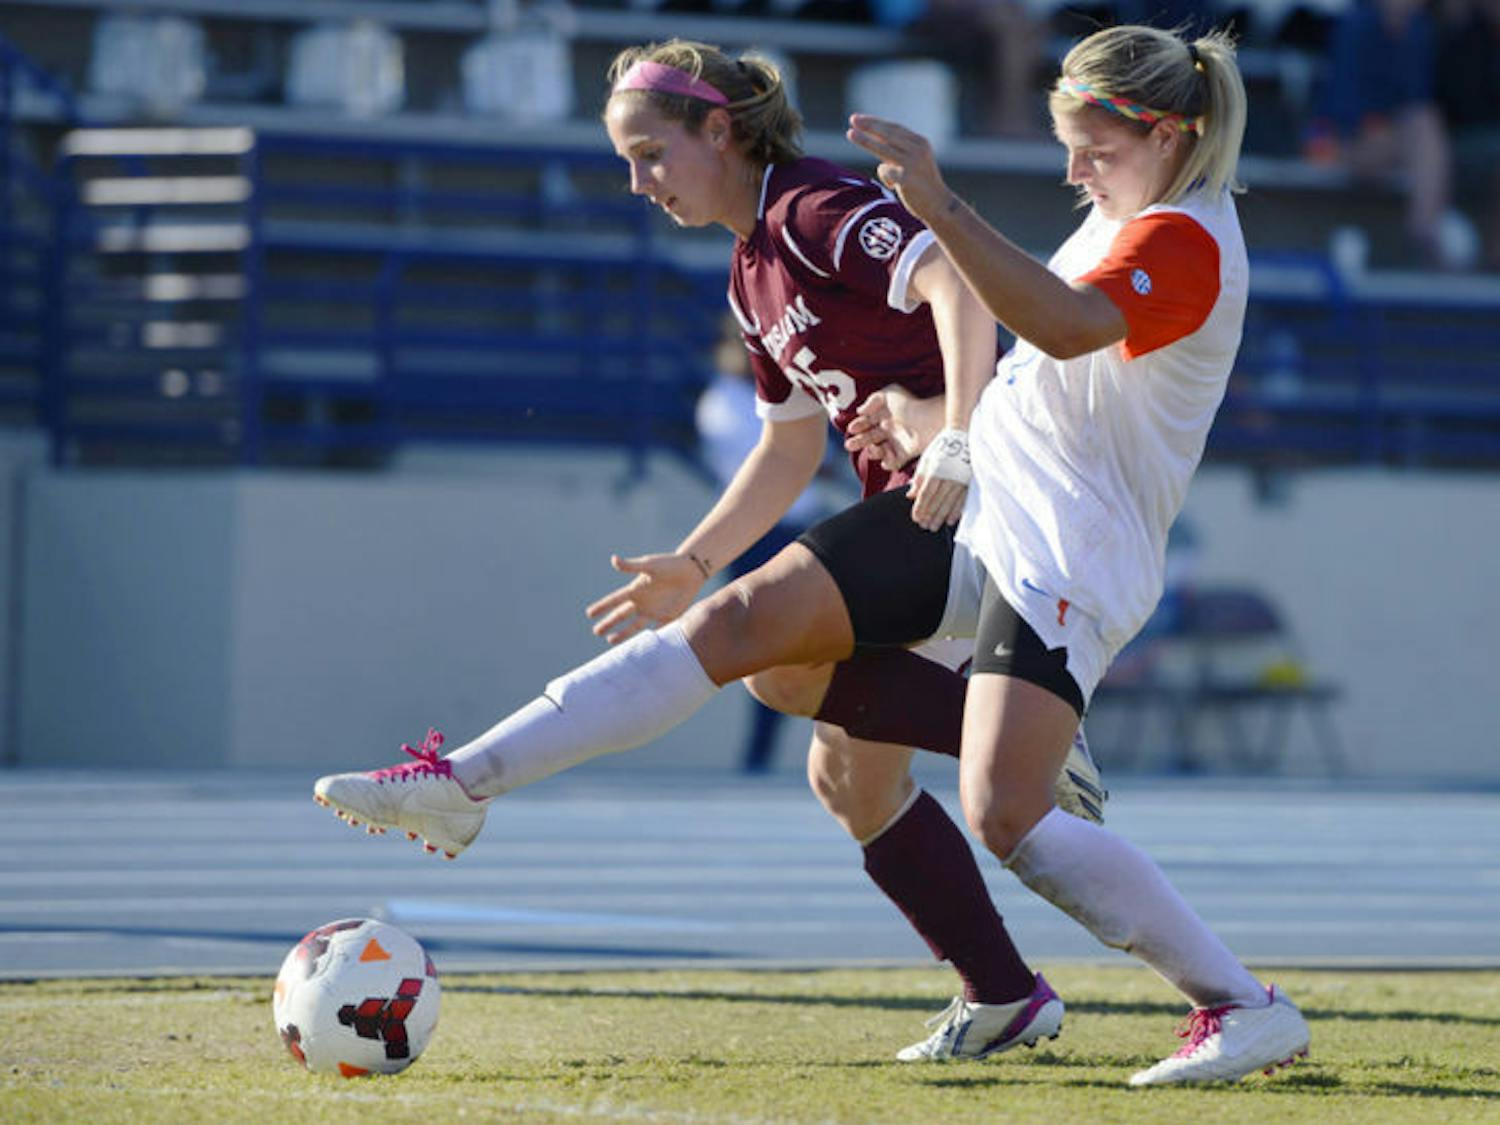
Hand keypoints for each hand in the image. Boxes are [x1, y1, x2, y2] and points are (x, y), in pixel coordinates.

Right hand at [584, 553, 704, 644]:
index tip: (589, 614)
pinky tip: (640, 649)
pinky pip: (656, 631)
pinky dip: (648, 640)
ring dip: (623, 634)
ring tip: (610, 642)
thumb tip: (613, 559)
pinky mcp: (667, 617)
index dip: (602, 607)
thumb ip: (631, 567)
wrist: (692, 570)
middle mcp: (642, 602)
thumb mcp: (649, 565)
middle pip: (621, 615)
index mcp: (635, 589)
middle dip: (608, 623)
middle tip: (596, 632)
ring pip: (634, 626)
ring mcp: (654, 611)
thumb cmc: (669, 564)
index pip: (614, 600)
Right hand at [845, 386, 942, 470]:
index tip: (853, 428)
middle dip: (858, 442)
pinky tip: (887, 457)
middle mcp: (889, 430)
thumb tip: (860, 411)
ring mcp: (897, 442)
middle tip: (850, 445)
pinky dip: (888, 463)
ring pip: (878, 451)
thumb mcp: (889, 394)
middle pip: (869, 438)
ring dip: (872, 452)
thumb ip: (872, 400)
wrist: (931, 419)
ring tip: (873, 448)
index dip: (858, 426)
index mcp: (884, 416)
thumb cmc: (910, 404)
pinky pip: (892, 463)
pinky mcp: (905, 454)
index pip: (866, 423)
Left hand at [846, 114, 950, 222]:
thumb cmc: (922, 184)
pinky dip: (885, 177)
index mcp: (920, 142)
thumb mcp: (913, 161)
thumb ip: (896, 151)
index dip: (876, 122)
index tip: (859, 119)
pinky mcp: (907, 178)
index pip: (894, 128)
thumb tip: (874, 139)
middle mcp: (918, 149)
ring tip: (850, 133)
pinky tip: (894, 185)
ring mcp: (913, 163)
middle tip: (852, 119)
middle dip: (869, 126)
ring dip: (865, 140)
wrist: (939, 205)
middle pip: (888, 134)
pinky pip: (885, 171)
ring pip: (883, 148)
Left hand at [908, 427, 969, 530]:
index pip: (926, 494)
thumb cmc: (941, 448)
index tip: (916, 518)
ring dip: (941, 517)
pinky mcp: (969, 482)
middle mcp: (949, 476)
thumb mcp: (926, 459)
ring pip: (950, 503)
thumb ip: (918, 478)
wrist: (963, 436)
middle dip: (930, 515)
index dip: (920, 507)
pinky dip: (956, 512)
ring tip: (934, 527)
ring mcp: (961, 480)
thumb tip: (910, 496)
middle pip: (937, 501)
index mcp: (936, 470)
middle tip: (924, 526)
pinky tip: (950, 521)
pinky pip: (962, 500)